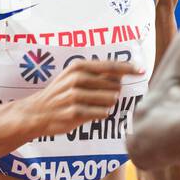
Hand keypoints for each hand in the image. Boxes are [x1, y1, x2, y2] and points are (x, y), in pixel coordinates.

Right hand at [25, 58, 145, 138]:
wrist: (37, 112)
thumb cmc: (60, 94)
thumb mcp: (73, 76)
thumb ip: (97, 74)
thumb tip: (124, 73)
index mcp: (78, 66)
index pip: (110, 66)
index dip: (129, 68)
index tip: (142, 70)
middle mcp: (77, 78)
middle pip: (114, 85)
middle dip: (113, 92)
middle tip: (98, 97)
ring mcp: (75, 95)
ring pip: (110, 100)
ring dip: (107, 105)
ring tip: (93, 106)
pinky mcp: (75, 112)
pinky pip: (102, 113)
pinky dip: (101, 114)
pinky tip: (91, 113)